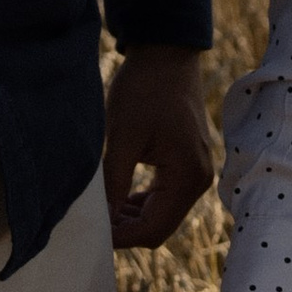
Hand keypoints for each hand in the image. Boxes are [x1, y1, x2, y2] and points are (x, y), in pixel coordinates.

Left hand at [103, 45, 215, 249]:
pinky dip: (142, 202)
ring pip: (162, 214)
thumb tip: (102, 222)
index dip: (121, 237)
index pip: (154, 229)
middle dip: (126, 230)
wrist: (166, 53)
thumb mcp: (122, 137)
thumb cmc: (144, 90)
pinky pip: (165, 196)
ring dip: (133, 217)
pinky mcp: (187, 163)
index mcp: (188, 176)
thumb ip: (114, 183)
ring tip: (101, 210)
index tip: (92, 234)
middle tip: (92, 224)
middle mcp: (199, 179)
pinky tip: (118, 196)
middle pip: (160, 227)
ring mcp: (196, 171)